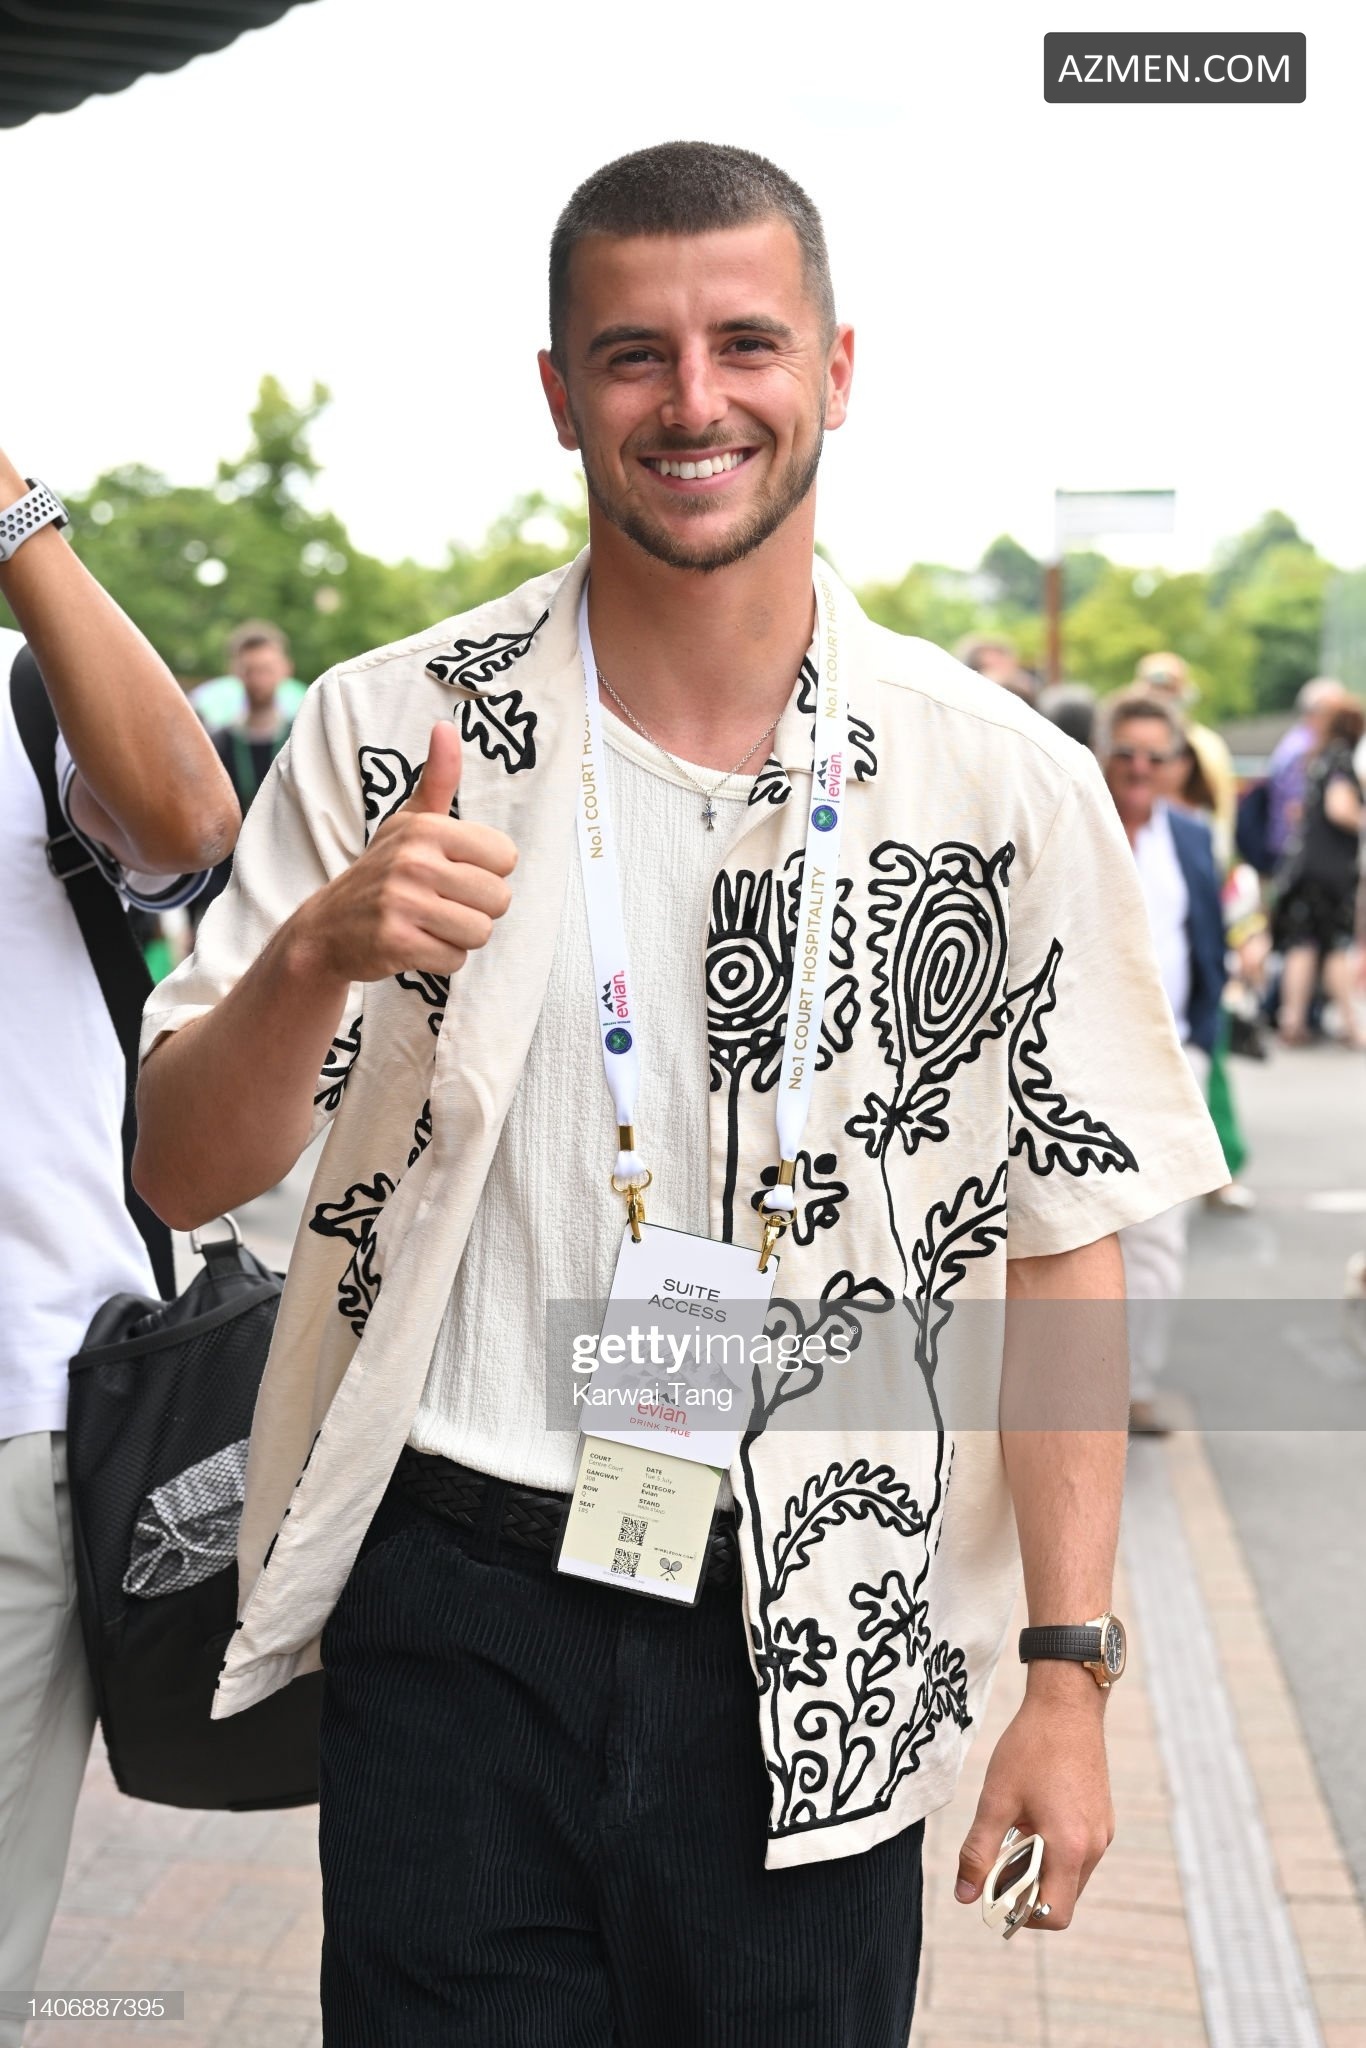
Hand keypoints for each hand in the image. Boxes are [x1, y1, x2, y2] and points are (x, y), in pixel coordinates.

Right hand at [293, 721, 516, 983]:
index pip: (506, 858)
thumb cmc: (382, 871)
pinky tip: (415, 945)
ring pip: (480, 932)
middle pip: (499, 899)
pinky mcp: (396, 942)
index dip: (487, 873)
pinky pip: (455, 960)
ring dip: (460, 937)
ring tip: (429, 924)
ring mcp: (403, 902)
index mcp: (427, 828)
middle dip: (476, 909)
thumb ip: (438, 779)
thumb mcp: (408, 821)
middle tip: (440, 904)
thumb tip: (448, 726)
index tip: (453, 873)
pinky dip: (441, 960)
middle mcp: (414, 860)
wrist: (326, 928)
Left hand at [954, 1675, 1113, 1930]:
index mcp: (1070, 1847)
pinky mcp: (1103, 1818)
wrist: (1067, 1705)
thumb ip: (978, 1851)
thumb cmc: (1030, 1748)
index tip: (996, 1894)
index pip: (1054, 1914)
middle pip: (1062, 1898)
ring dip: (1041, 1870)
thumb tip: (964, 1895)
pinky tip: (1032, 1821)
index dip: (1022, 1914)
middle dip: (1028, 1891)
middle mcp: (1094, 1846)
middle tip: (998, 1864)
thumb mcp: (996, 1799)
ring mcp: (1102, 1832)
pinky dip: (1055, 1852)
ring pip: (1071, 1877)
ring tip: (1013, 1837)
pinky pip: (1079, 1853)